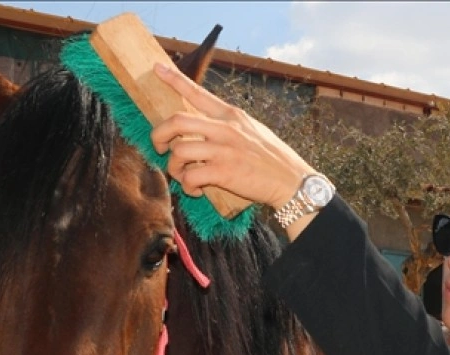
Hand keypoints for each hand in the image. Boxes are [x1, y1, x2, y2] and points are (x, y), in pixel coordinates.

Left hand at [150, 62, 314, 210]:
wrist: (292, 180)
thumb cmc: (272, 158)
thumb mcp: (252, 129)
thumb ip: (228, 125)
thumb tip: (205, 126)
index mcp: (231, 115)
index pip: (198, 93)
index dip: (174, 79)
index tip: (157, 68)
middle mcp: (225, 128)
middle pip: (176, 121)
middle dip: (159, 135)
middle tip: (160, 148)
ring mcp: (224, 150)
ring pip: (179, 151)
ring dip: (175, 168)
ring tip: (184, 176)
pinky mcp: (224, 172)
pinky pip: (190, 177)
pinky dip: (188, 186)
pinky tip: (197, 190)